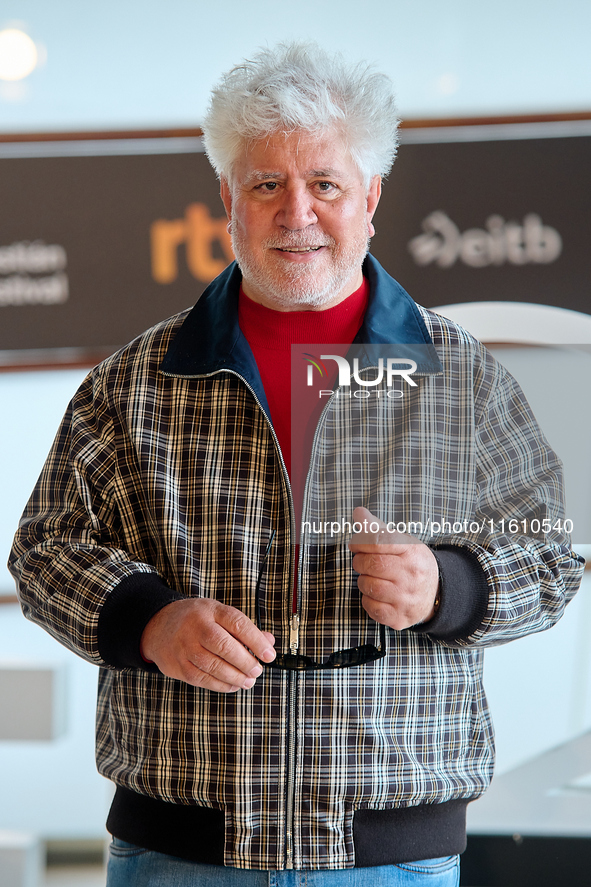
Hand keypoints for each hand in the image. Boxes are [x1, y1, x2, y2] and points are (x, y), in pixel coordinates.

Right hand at [140, 597, 275, 692]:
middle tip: (257, 670)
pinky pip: (202, 679)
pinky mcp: (178, 666)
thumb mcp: (218, 614)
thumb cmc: (195, 620)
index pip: (237, 623)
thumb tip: (268, 641)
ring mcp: (185, 647)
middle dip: (245, 662)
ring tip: (248, 680)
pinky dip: (221, 685)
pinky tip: (232, 684)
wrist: (158, 625)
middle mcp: (196, 627)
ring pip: (213, 666)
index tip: (269, 654)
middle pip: (224, 646)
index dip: (256, 640)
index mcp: (211, 611)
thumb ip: (244, 628)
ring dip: (235, 677)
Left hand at [349, 506, 439, 629]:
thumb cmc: (412, 563)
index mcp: (412, 551)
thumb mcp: (402, 542)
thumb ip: (377, 528)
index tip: (355, 544)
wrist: (437, 593)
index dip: (360, 542)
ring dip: (363, 581)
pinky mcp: (400, 617)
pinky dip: (367, 599)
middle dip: (360, 562)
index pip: (378, 542)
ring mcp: (407, 598)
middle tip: (362, 562)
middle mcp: (412, 575)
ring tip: (371, 577)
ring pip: (369, 586)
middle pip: (372, 564)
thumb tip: (358, 512)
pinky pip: (371, 607)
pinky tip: (376, 594)